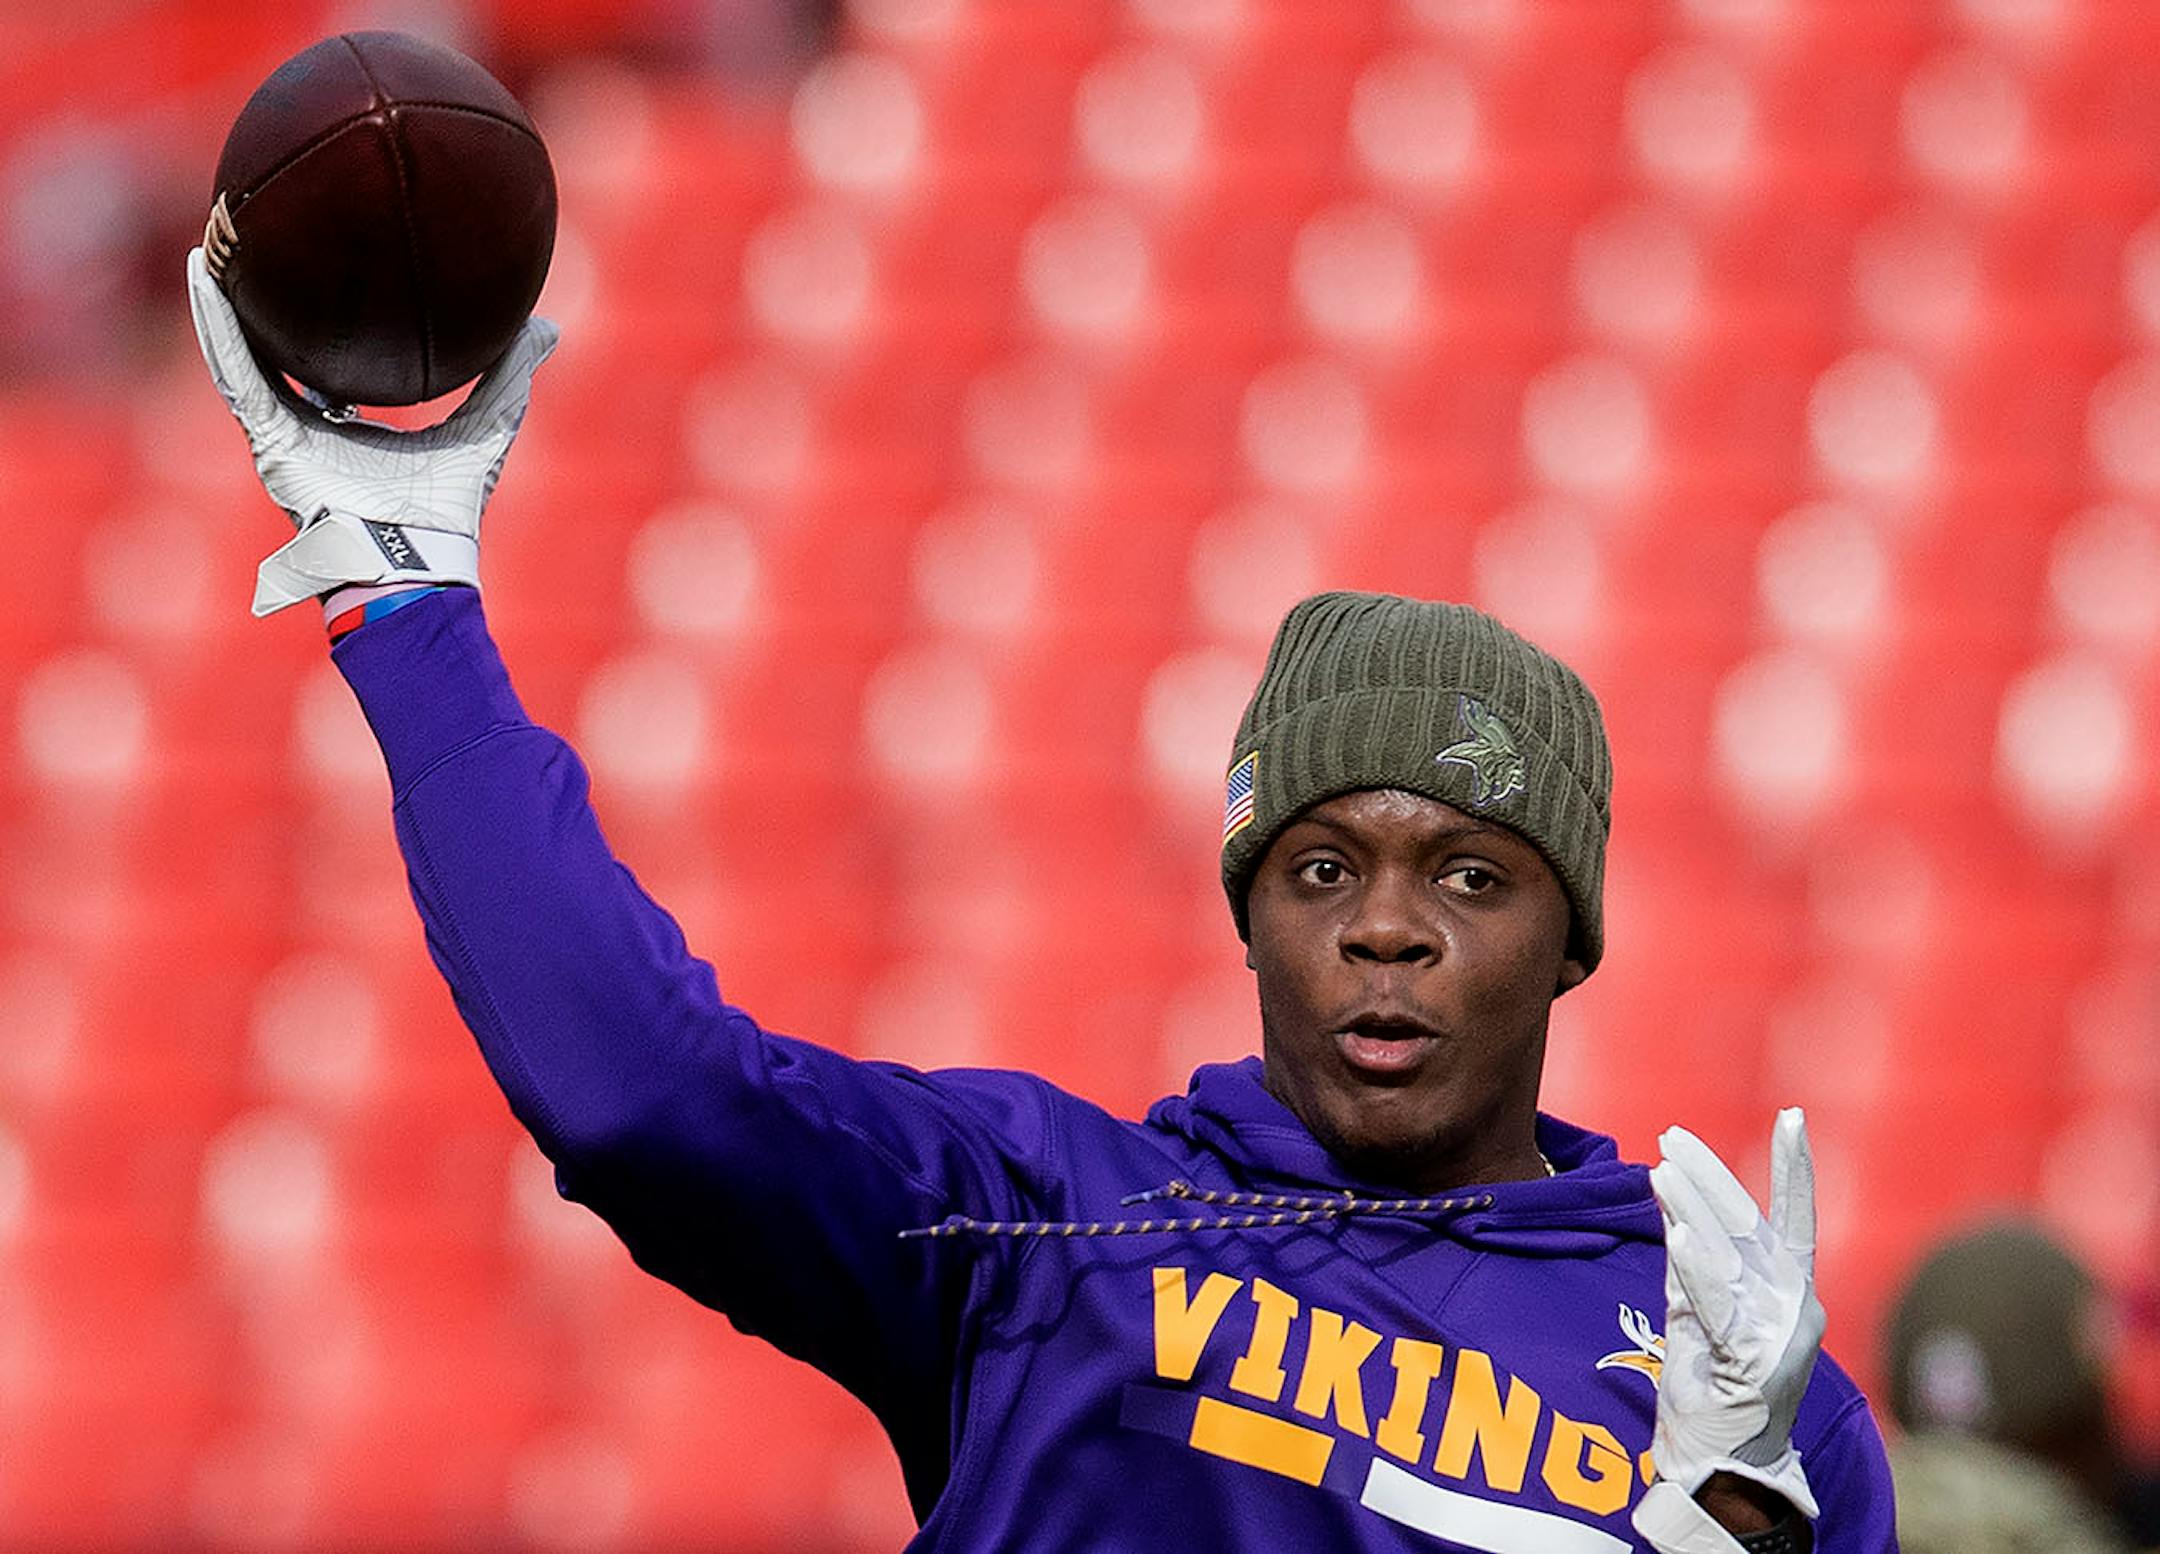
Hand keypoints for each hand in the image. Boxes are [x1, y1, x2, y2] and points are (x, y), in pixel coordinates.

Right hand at [185, 246, 558, 616]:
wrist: (418, 561)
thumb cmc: (448, 512)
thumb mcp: (486, 427)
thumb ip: (510, 378)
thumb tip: (545, 326)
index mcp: (349, 428)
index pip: (326, 365)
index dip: (319, 321)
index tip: (324, 269)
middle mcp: (308, 429)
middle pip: (274, 354)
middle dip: (259, 303)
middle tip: (254, 241)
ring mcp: (282, 435)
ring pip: (239, 354)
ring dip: (220, 301)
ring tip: (212, 240)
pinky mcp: (267, 440)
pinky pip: (235, 372)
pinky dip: (216, 326)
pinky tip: (205, 277)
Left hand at [1636, 1108, 1823, 1539]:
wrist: (1718, 1463)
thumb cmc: (1711, 1385)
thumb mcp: (1700, 1310)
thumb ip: (1695, 1263)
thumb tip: (1675, 1208)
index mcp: (1789, 1289)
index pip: (1794, 1215)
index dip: (1793, 1165)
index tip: (1793, 1114)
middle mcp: (1794, 1305)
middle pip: (1750, 1223)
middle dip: (1711, 1176)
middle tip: (1671, 1136)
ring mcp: (1779, 1335)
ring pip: (1730, 1256)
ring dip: (1692, 1208)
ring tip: (1661, 1168)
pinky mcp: (1753, 1363)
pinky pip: (1717, 1305)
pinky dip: (1696, 1267)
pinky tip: (1676, 1232)